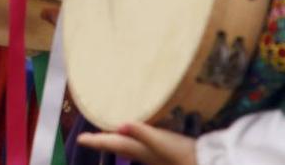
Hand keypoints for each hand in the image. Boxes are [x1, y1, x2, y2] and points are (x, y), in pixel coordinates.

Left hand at [78, 122, 197, 164]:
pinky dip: (132, 140)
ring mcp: (153, 155)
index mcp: (140, 150)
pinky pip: (139, 146)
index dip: (96, 141)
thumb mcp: (162, 141)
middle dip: (103, 141)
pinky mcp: (163, 153)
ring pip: (128, 147)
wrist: (205, 163)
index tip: (79, 139)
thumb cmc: (182, 153)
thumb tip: (120, 124)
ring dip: (115, 141)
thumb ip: (142, 132)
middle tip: (88, 137)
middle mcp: (143, 153)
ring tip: (106, 135)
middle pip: (118, 146)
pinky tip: (135, 137)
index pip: (113, 143)